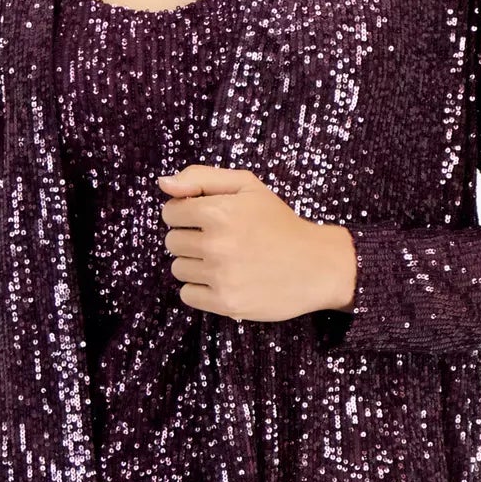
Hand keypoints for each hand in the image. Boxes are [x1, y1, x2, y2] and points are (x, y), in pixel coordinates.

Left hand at [156, 164, 355, 321]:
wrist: (316, 265)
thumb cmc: (279, 222)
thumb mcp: (247, 186)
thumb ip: (201, 177)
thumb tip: (164, 184)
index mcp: (218, 211)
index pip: (171, 213)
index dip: (186, 214)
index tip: (206, 219)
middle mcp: (215, 244)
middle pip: (172, 242)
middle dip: (191, 239)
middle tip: (221, 241)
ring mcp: (220, 276)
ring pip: (178, 269)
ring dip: (195, 265)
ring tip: (225, 261)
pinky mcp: (225, 303)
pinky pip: (187, 295)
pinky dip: (200, 289)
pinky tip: (224, 280)